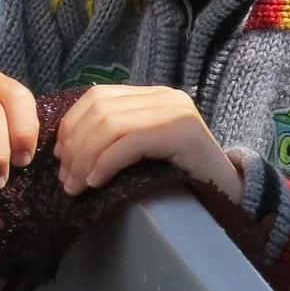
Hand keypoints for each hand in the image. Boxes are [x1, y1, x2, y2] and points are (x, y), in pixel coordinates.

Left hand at [53, 84, 240, 203]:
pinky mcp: (183, 132)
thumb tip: (64, 147)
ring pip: (111, 124)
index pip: (98, 96)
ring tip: (76, 187)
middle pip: (100, 109)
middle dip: (74, 146)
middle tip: (66, 180)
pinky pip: (130, 142)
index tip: (59, 157)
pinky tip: (96, 183)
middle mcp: (165, 96)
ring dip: (85, 158)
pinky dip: (106, 163)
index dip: (72, 125)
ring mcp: (176, 111)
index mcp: (152, 95)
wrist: (230, 195)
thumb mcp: (143, 151)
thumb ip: (115, 139)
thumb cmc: (182, 178)